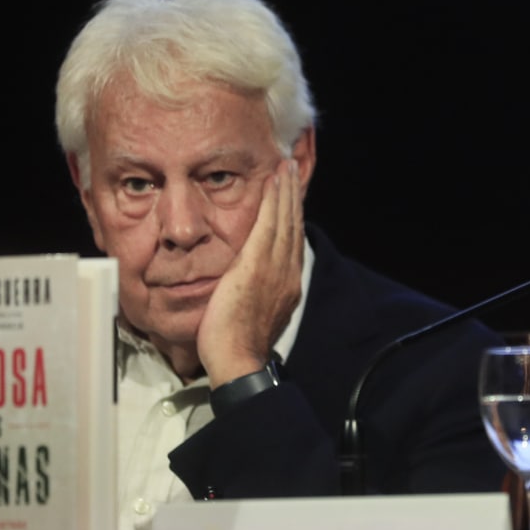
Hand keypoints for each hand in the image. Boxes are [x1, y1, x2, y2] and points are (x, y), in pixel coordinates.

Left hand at [199, 160, 303, 386]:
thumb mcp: (254, 314)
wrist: (238, 360)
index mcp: (287, 285)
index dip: (292, 216)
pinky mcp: (257, 265)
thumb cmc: (235, 345)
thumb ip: (256, 293)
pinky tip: (272, 183)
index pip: (292, 241)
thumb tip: (249, 285)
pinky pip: (269, 226)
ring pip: (284, 221)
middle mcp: (287, 273)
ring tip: (283, 168)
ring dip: (284, 192)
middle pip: (293, 226)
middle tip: (291, 170)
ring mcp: (275, 268)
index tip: (291, 196)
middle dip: (292, 196)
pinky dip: (273, 202)